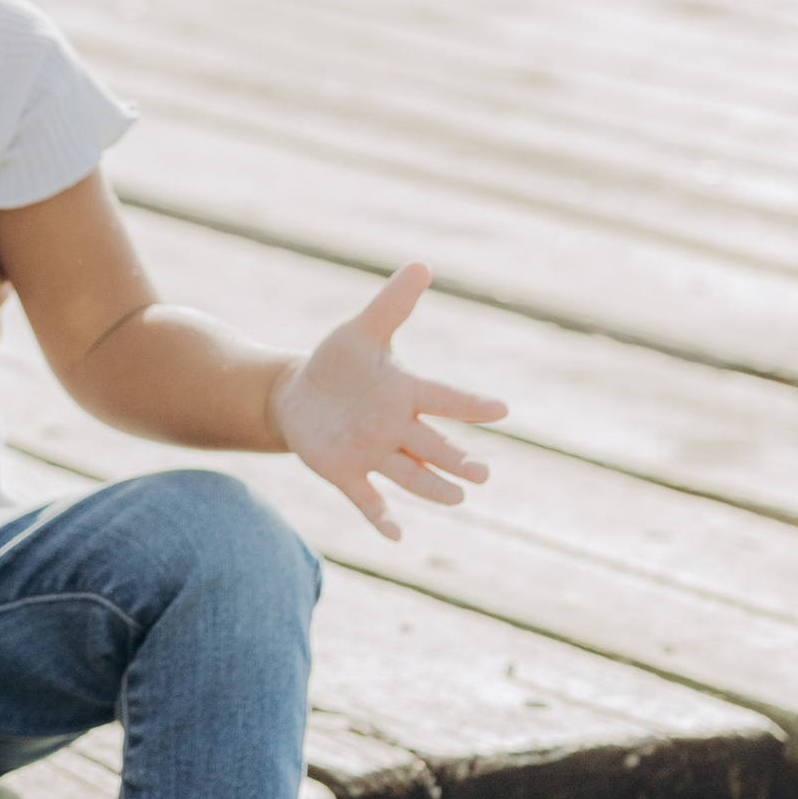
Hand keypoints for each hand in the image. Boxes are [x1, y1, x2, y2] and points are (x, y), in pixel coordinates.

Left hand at [269, 263, 506, 541]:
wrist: (298, 395)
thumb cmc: (338, 363)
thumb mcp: (361, 331)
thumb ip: (392, 305)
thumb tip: (421, 265)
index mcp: (407, 392)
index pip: (445, 398)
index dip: (470, 404)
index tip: (501, 408)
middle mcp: (398, 428)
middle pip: (435, 446)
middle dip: (457, 459)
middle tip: (481, 473)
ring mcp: (375, 453)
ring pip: (411, 475)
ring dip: (432, 487)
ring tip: (457, 498)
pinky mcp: (347, 473)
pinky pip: (368, 498)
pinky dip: (381, 516)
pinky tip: (395, 534)